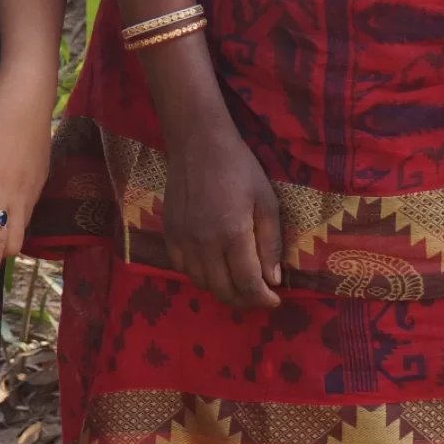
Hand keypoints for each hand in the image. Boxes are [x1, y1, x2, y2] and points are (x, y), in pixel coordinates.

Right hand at [162, 121, 282, 310]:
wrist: (198, 143)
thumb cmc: (239, 168)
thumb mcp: (266, 201)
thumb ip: (270, 242)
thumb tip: (273, 279)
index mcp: (233, 234)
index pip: (248, 283)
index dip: (263, 299)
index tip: (274, 299)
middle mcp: (204, 242)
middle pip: (223, 290)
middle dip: (245, 300)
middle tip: (257, 295)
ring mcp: (182, 239)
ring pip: (201, 283)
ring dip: (221, 289)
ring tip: (236, 282)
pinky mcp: (169, 232)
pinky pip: (181, 268)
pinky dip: (199, 275)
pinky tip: (211, 267)